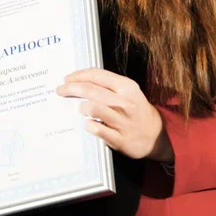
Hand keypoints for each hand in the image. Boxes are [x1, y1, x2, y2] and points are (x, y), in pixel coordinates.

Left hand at [56, 68, 173, 161]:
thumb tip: (79, 80)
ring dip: (82, 107)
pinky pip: (98, 130)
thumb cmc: (135, 110)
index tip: (67, 78)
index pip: (97, 75)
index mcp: (127, 87)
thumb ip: (107, 85)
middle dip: (71, 88)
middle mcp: (125, 103)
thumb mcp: (127, 92)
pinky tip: (87, 124)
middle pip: (91, 90)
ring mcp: (122, 121)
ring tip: (79, 109)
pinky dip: (89, 126)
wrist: (155, 135)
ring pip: (94, 108)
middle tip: (60, 90)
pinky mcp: (120, 139)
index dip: (78, 75)